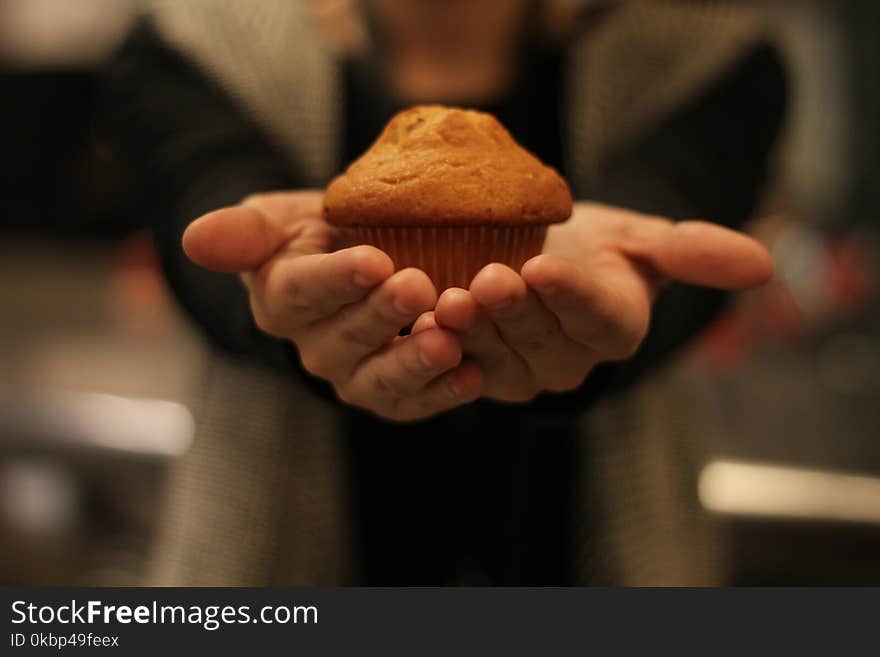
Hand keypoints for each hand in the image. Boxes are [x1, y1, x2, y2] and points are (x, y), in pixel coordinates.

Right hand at [182, 190, 482, 420]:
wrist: (365, 260)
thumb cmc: (321, 233)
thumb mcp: (281, 218)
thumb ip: (246, 232)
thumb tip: (192, 238)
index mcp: (282, 299)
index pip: (301, 292)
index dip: (335, 281)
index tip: (373, 261)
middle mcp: (313, 347)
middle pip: (343, 338)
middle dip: (382, 315)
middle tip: (418, 287)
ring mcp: (353, 376)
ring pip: (378, 379)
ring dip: (413, 363)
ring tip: (448, 341)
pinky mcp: (392, 396)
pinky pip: (413, 403)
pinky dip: (445, 393)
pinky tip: (475, 373)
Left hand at [430, 202, 773, 401]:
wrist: (543, 253)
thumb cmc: (597, 246)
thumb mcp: (642, 238)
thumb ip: (690, 250)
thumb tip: (764, 263)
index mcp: (615, 329)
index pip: (598, 318)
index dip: (571, 296)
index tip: (544, 264)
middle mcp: (569, 362)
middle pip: (541, 341)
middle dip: (514, 311)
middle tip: (487, 277)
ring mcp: (520, 373)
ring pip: (494, 358)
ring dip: (469, 331)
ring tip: (443, 298)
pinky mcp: (476, 373)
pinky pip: (456, 363)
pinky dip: (435, 344)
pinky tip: (413, 319)